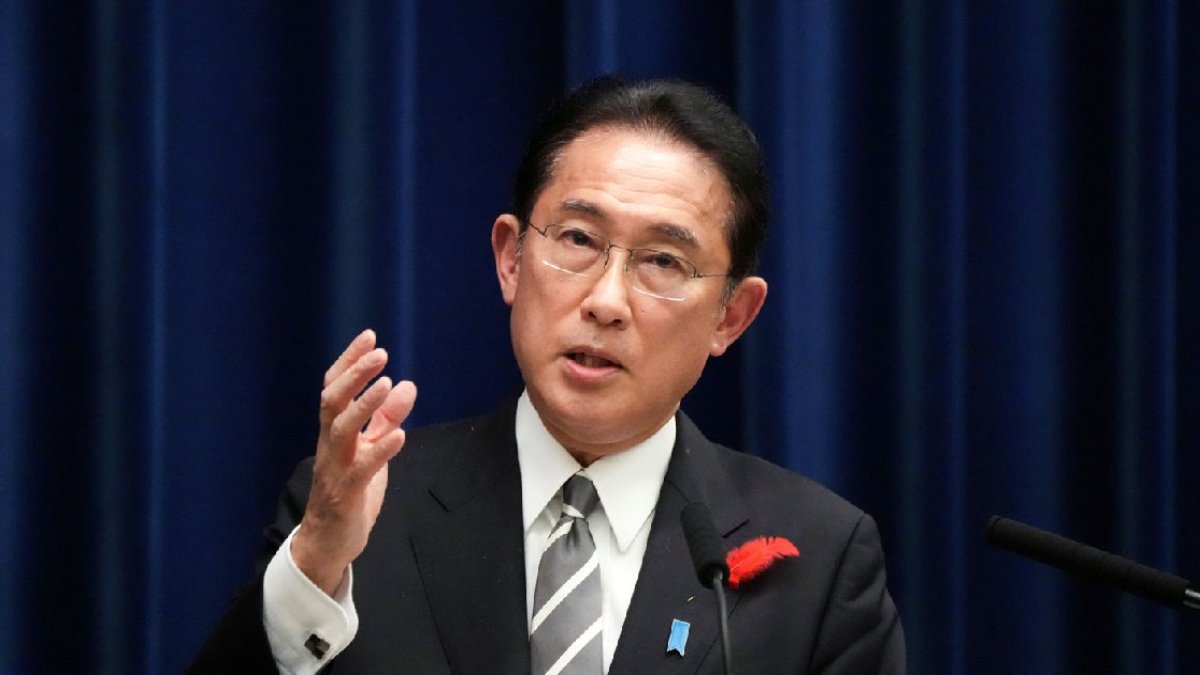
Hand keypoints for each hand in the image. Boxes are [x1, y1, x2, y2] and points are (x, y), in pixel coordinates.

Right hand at [291, 329, 416, 594]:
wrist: (328, 541)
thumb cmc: (349, 490)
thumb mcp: (371, 449)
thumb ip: (386, 419)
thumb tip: (406, 385)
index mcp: (334, 431)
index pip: (335, 388)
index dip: (350, 361)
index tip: (370, 336)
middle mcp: (330, 444)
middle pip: (333, 401)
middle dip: (355, 374)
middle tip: (380, 353)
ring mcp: (336, 467)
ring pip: (341, 430)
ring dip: (364, 405)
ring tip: (387, 384)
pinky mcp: (347, 493)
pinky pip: (361, 468)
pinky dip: (380, 450)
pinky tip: (399, 435)